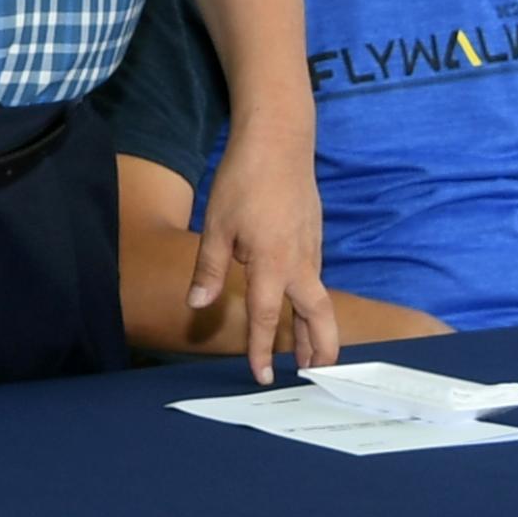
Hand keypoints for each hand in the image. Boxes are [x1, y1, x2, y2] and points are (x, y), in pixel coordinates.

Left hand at [190, 113, 333, 384]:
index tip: (262, 377)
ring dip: (318, 327)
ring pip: (320, 298)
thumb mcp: (216, 224)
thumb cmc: (243, 179)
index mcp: (271, 263)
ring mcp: (311, 247)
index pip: (267, 318)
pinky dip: (314, 300)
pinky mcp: (314, 234)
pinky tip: (304, 305)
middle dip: (320, 349)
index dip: (263, 350)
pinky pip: (317, 277)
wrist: (279, 139)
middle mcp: (299, 261)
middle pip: (317, 316)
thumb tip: (197, 305)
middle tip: (316, 376)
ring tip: (313, 354)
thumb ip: (209, 268)